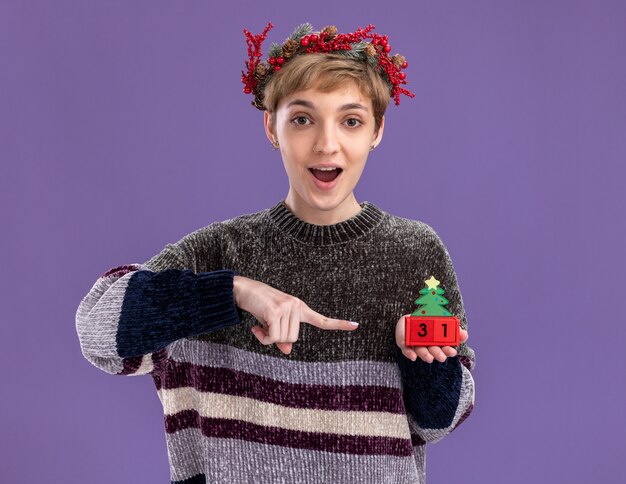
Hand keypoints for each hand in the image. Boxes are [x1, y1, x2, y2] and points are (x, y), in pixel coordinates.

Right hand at [233, 275, 358, 354]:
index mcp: (300, 308)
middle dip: (278, 338)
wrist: (243, 290)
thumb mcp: (273, 322)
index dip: (339, 324)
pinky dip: (263, 338)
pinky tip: (255, 327)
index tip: (355, 325)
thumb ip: (282, 337)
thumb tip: (287, 351)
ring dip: (268, 337)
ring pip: (283, 339)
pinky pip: (272, 337)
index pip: (322, 320)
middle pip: (293, 339)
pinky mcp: (275, 311)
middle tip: (266, 327)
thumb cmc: (259, 306)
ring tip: (260, 325)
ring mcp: (287, 307)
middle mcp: (296, 306)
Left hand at [395, 313, 468, 362]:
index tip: (453, 352)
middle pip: (433, 351)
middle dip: (438, 354)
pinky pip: (406, 350)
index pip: (444, 348)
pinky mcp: (404, 345)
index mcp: (437, 342)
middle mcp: (427, 346)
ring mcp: (415, 345)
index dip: (449, 351)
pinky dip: (409, 353)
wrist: (408, 320)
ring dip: (425, 355)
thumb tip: (465, 334)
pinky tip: (413, 357)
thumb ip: (452, 327)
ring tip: (429, 358)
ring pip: (421, 351)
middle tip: (442, 358)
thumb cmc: (426, 321)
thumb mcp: (440, 320)